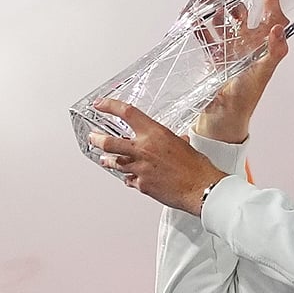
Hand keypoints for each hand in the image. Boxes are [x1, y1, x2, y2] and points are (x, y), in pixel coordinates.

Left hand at [90, 99, 228, 215]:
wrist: (200, 187)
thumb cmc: (196, 167)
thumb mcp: (182, 144)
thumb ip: (171, 141)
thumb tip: (174, 142)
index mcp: (154, 133)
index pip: (127, 113)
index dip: (110, 106)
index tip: (101, 104)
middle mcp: (144, 149)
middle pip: (110, 142)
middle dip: (97, 139)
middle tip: (93, 137)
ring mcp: (140, 168)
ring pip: (116, 163)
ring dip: (109, 161)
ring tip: (104, 159)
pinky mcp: (142, 184)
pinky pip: (129, 180)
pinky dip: (129, 178)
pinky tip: (129, 178)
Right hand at [193, 0, 289, 142]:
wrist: (224, 119)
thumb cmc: (247, 98)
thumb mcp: (263, 73)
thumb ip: (274, 52)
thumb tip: (278, 29)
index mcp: (261, 47)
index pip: (270, 19)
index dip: (269, 3)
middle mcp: (246, 46)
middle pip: (241, 14)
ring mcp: (229, 50)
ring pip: (221, 21)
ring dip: (213, 7)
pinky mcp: (213, 57)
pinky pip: (205, 36)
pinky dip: (198, 25)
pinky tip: (191, 16)